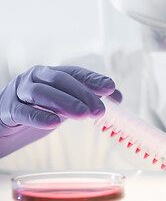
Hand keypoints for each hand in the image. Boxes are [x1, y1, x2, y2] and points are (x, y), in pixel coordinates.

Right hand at [0, 65, 118, 156]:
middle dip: (83, 93)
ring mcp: (18, 92)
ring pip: (41, 93)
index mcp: (51, 75)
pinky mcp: (6, 109)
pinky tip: (54, 123)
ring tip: (83, 114)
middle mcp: (35, 78)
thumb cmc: (38, 111)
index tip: (111, 87)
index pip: (75, 73)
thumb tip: (119, 98)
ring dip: (64, 102)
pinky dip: (38, 116)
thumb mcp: (65, 104)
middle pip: (60, 80)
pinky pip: (22, 111)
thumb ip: (88, 99)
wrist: (4, 127)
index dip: (93, 79)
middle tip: (100, 110)